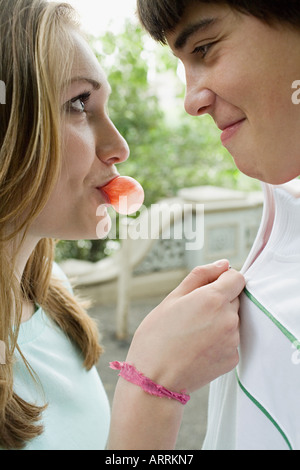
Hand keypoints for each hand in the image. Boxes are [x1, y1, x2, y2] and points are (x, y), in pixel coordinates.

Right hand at [126, 260, 244, 394]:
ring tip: (193, 333)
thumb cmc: (156, 336)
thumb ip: (201, 276)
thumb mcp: (172, 298)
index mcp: (213, 299)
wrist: (154, 379)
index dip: (223, 279)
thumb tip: (223, 264)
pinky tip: (198, 347)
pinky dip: (219, 341)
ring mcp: (232, 340)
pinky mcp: (233, 358)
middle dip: (219, 301)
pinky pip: (231, 340)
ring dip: (219, 321)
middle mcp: (228, 318)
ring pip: (232, 320)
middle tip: (193, 314)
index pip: (237, 277)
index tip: (209, 288)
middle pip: (234, 298)